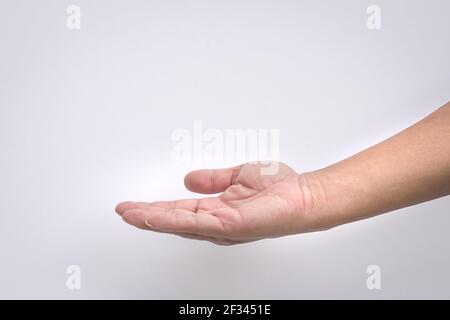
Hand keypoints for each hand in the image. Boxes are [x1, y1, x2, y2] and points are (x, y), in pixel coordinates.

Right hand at [115, 162, 326, 244]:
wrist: (302, 195)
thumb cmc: (278, 189)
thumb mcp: (238, 176)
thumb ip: (213, 179)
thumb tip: (189, 179)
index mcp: (216, 209)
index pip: (180, 210)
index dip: (156, 207)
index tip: (135, 204)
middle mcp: (215, 222)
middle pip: (174, 220)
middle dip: (146, 216)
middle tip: (123, 211)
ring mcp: (221, 226)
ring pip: (178, 224)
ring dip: (151, 219)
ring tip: (129, 214)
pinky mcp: (228, 226)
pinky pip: (193, 224)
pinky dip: (170, 221)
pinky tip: (153, 217)